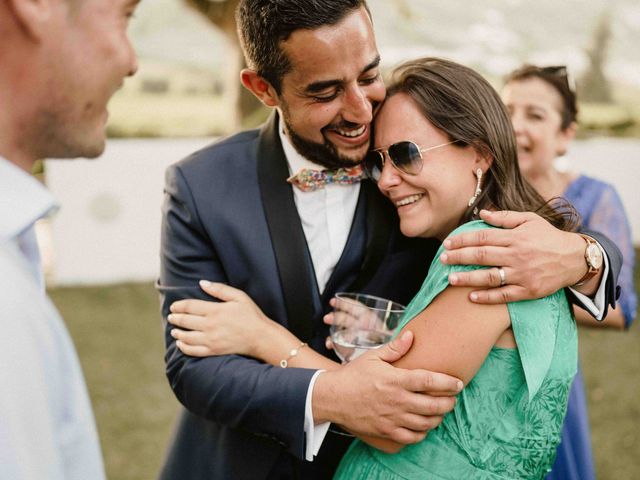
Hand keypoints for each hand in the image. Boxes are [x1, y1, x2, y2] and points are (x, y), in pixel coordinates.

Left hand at [168, 281, 272, 356]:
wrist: (261, 337)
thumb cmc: (251, 315)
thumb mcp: (239, 297)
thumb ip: (219, 289)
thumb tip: (202, 283)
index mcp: (215, 310)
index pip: (190, 306)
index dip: (179, 306)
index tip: (174, 306)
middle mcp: (210, 325)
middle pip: (185, 321)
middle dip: (175, 318)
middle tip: (171, 317)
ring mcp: (211, 340)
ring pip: (186, 337)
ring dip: (177, 333)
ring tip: (174, 330)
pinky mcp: (213, 351)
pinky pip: (193, 351)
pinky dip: (184, 348)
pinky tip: (181, 344)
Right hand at [313, 331, 462, 444]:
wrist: (332, 397)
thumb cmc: (352, 375)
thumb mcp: (372, 356)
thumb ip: (395, 348)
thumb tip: (411, 335)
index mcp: (395, 380)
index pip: (429, 381)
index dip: (448, 383)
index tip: (458, 383)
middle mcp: (397, 400)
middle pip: (433, 405)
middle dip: (449, 403)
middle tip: (452, 398)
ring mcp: (392, 418)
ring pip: (426, 423)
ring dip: (438, 418)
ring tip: (441, 411)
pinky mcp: (386, 431)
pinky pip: (412, 437)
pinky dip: (423, 433)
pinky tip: (424, 425)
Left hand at [441, 210, 585, 303]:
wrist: (576, 258)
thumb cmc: (549, 237)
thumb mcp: (530, 220)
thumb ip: (505, 217)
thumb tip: (482, 213)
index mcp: (515, 237)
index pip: (483, 237)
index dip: (463, 240)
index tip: (447, 244)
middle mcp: (517, 255)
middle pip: (482, 256)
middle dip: (459, 257)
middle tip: (442, 259)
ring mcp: (522, 274)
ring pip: (490, 277)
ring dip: (468, 278)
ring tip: (450, 279)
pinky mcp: (528, 291)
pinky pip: (504, 295)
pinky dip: (487, 297)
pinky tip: (471, 297)